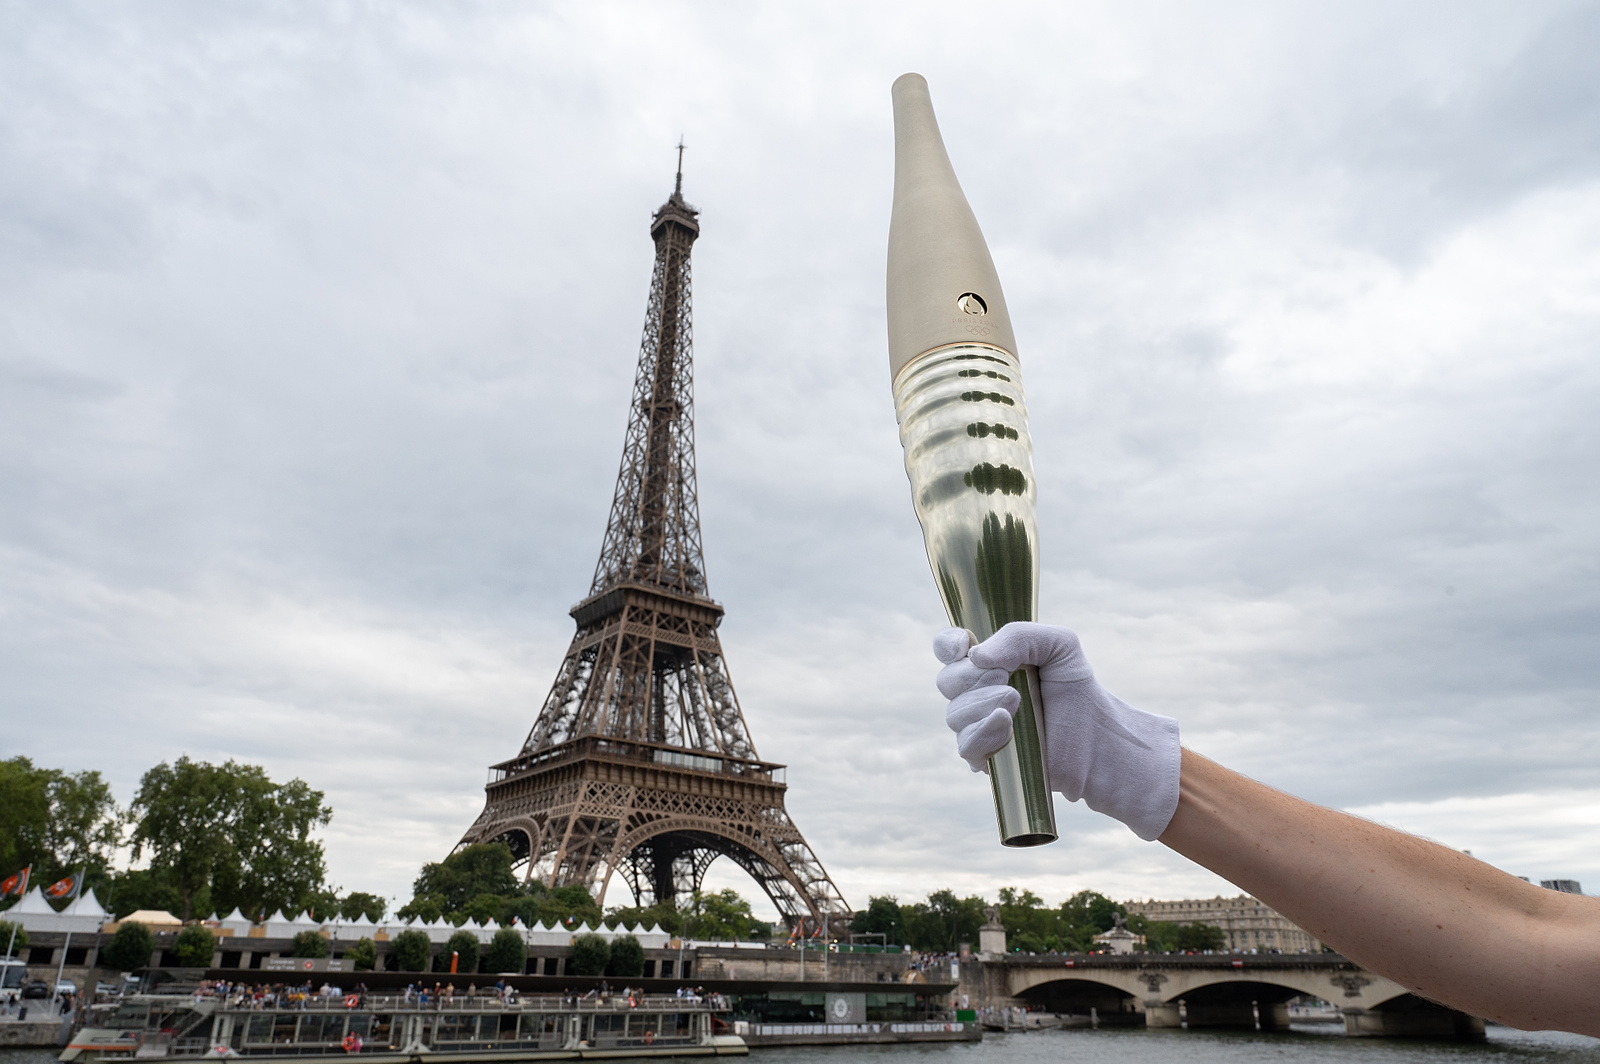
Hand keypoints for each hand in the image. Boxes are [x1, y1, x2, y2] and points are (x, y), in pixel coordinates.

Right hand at [936, 622, 1181, 840]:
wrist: (1096, 737)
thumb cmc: (1076, 689)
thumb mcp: (1059, 644)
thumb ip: (1019, 636)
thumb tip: (976, 656)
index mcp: (987, 662)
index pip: (947, 648)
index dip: (947, 645)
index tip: (964, 647)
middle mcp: (975, 693)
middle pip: (946, 681)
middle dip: (973, 677)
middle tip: (1009, 679)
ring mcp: (977, 727)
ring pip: (953, 714)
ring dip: (983, 705)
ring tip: (1017, 703)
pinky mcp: (985, 758)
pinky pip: (965, 745)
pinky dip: (983, 732)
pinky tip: (1007, 725)